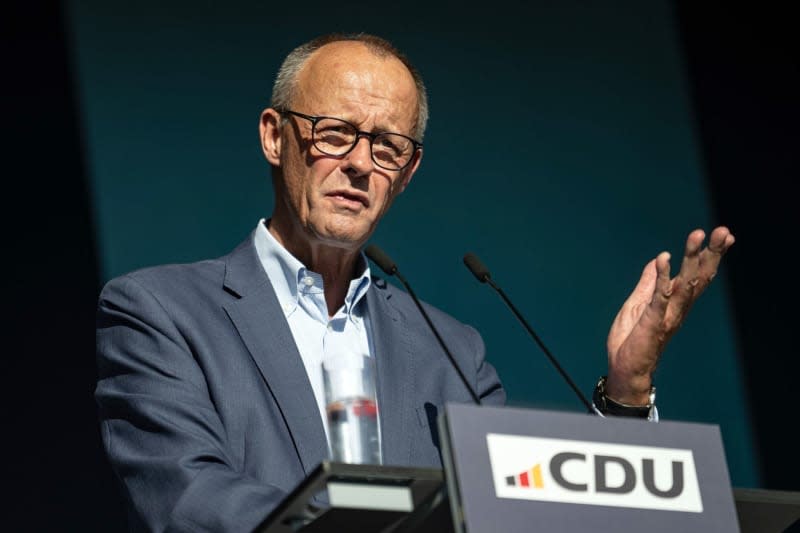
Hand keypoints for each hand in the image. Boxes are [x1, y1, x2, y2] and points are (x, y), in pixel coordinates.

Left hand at [604, 226, 734, 404]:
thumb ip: (648, 285)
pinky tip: (664, 260)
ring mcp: (667, 315)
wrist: (623, 369)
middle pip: (699, 276)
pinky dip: (662, 278)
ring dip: (691, 259)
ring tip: (697, 237)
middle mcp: (678, 308)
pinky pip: (659, 298)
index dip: (710, 255)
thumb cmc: (631, 340)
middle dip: (711, 252)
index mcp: (675, 302)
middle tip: (722, 230)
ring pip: (685, 283)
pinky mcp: (653, 323)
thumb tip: (655, 262)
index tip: (724, 235)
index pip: (697, 274)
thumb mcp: (637, 305)